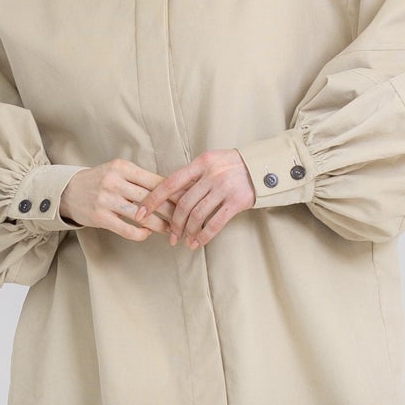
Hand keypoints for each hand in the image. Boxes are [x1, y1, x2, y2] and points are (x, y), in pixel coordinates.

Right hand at [60, 159, 175, 240]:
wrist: (67, 191)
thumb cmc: (99, 181)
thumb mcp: (118, 172)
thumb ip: (140, 179)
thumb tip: (172, 189)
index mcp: (123, 167)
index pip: (155, 181)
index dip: (174, 192)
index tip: (189, 200)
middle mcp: (114, 181)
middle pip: (151, 198)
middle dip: (172, 210)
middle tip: (186, 218)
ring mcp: (106, 199)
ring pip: (141, 214)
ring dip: (160, 224)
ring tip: (171, 230)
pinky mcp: (100, 217)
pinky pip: (126, 228)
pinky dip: (140, 233)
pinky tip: (147, 234)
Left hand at [136, 149, 254, 249]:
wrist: (264, 167)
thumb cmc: (232, 166)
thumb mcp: (211, 162)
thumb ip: (192, 176)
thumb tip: (168, 194)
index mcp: (201, 163)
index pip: (170, 182)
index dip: (153, 199)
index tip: (140, 212)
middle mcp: (211, 174)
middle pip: (183, 203)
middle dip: (173, 223)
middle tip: (169, 236)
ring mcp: (224, 188)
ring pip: (198, 215)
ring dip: (187, 231)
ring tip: (184, 241)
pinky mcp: (237, 201)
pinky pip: (215, 223)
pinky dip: (204, 235)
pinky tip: (198, 242)